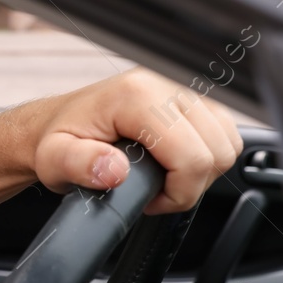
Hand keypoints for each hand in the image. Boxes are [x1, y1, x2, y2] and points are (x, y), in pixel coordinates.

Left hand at [26, 68, 242, 213]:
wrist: (55, 124)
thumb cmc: (57, 142)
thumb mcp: (54, 160)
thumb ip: (80, 165)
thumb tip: (115, 170)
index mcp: (137, 96)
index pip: (193, 157)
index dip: (177, 193)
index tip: (148, 200)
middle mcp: (166, 83)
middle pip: (217, 152)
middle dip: (189, 185)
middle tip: (153, 191)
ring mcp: (182, 86)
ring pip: (228, 143)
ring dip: (200, 171)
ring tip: (161, 176)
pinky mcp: (192, 95)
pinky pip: (224, 133)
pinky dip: (207, 155)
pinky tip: (174, 161)